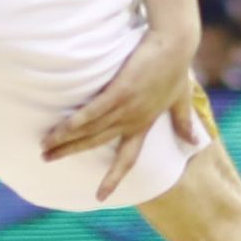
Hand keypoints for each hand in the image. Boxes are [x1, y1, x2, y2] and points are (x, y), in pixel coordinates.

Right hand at [40, 30, 197, 200]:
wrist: (175, 44)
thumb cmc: (177, 66)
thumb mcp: (181, 98)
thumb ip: (184, 121)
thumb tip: (195, 142)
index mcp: (145, 123)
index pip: (128, 159)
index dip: (114, 177)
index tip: (100, 197)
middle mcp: (133, 120)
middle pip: (97, 144)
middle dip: (71, 153)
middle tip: (47, 160)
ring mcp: (126, 107)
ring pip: (90, 130)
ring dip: (65, 140)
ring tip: (44, 147)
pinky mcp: (119, 91)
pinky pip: (92, 113)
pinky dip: (74, 123)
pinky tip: (58, 130)